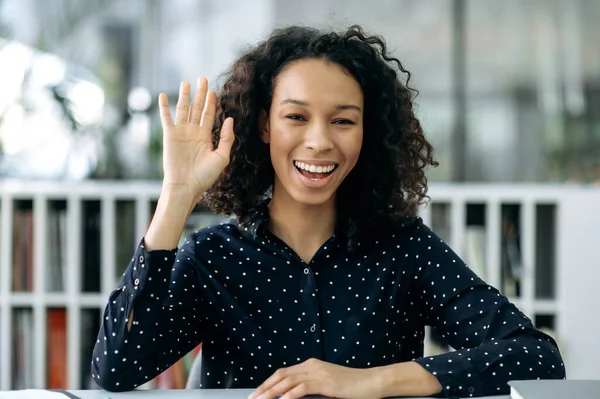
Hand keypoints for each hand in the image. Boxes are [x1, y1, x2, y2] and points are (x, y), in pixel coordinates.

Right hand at [158, 77, 234, 199]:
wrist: (186, 186)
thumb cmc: (205, 176)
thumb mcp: (222, 157)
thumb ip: (226, 138)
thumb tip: (229, 119)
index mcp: (205, 137)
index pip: (209, 115)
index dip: (212, 102)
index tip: (214, 90)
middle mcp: (193, 132)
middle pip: (197, 108)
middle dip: (200, 93)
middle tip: (202, 78)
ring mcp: (180, 133)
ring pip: (182, 109)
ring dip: (184, 95)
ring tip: (186, 82)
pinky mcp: (169, 135)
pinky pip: (166, 118)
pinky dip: (164, 107)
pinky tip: (163, 96)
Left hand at [248, 358, 381, 398]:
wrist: (371, 382)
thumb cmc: (352, 386)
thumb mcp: (327, 385)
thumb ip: (311, 387)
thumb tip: (293, 396)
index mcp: (311, 365)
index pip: (284, 372)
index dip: (269, 382)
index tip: (258, 392)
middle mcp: (312, 365)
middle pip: (282, 375)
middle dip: (265, 387)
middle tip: (253, 397)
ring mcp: (318, 373)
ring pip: (288, 381)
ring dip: (272, 392)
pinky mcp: (325, 382)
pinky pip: (302, 388)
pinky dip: (289, 395)